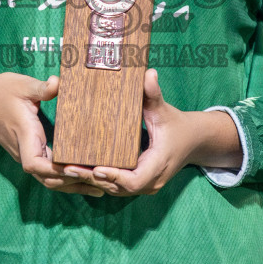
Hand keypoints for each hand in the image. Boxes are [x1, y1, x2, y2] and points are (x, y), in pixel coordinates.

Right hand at [0, 73, 103, 196]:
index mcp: (25, 136)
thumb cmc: (1, 92)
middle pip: (48, 178)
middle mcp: (26, 151)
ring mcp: (28, 155)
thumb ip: (41, 88)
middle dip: (74, 182)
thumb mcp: (21, 85)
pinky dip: (67, 180)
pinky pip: (49, 173)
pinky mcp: (32, 154)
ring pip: (49, 180)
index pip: (35, 164)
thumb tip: (58, 83)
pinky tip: (86, 179)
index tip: (75, 169)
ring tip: (101, 187)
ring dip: (73, 185)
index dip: (55, 170)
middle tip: (102, 180)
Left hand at [65, 70, 236, 197]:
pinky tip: (81, 171)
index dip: (114, 176)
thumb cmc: (176, 124)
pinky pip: (119, 187)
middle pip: (120, 187)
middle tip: (69, 168)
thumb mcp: (164, 109)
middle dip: (95, 179)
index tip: (95, 168)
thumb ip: (154, 94)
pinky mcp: (141, 184)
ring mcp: (147, 185)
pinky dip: (101, 181)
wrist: (193, 141)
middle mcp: (152, 180)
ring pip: (117, 190)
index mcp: (158, 163)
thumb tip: (149, 73)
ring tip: (69, 170)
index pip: (134, 180)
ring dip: (94, 182)